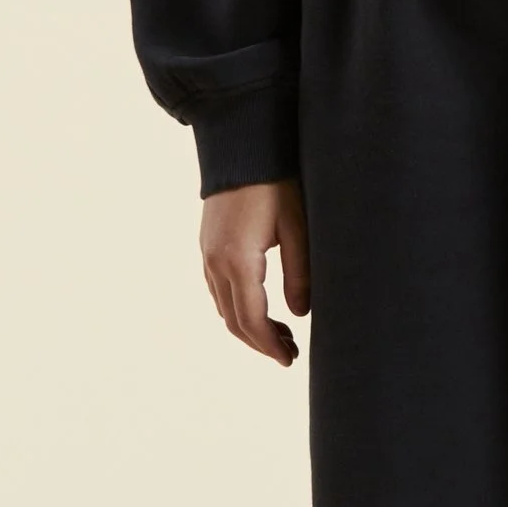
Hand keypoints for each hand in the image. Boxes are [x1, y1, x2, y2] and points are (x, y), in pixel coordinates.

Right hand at [200, 180, 309, 365]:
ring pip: (223, 307)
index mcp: (239, 261)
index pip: (251, 320)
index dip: (270, 345)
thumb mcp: (297, 227)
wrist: (242, 146)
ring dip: (248, 326)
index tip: (289, 360)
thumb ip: (300, 274)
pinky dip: (237, 307)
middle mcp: (215, 262)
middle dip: (260, 342)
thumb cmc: (276, 182)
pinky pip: (218, 289)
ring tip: (281, 333)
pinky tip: (260, 306)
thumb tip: (300, 314)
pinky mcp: (207, 245)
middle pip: (233, 321)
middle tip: (289, 353)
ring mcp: (207, 254)